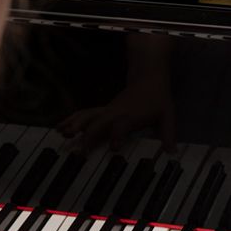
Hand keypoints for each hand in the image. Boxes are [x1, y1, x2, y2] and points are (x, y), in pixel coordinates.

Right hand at [57, 74, 174, 151]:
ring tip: (62, 135)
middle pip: (99, 122)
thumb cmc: (158, 98)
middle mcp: (117, 112)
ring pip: (88, 116)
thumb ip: (168, 133)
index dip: (118, 136)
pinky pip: (85, 114)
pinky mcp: (103, 110)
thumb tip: (171, 152)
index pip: (123, 125)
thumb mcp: (168, 115)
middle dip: (88, 136)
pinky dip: (72, 119)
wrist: (148, 77)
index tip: (113, 148)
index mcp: (132, 115)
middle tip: (80, 153)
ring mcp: (108, 110)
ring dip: (75, 125)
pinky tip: (60, 127)